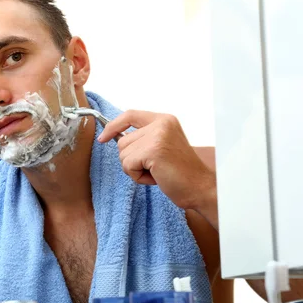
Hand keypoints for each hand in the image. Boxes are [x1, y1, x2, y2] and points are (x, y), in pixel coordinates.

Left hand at [98, 110, 215, 212]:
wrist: (199, 187)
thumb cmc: (180, 172)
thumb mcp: (162, 145)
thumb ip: (143, 138)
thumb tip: (114, 137)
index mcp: (164, 119)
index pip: (129, 115)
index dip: (113, 126)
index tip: (103, 137)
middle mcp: (161, 124)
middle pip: (122, 141)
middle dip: (132, 159)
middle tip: (154, 167)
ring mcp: (157, 136)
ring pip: (123, 154)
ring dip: (135, 169)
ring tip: (157, 172)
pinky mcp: (153, 151)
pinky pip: (128, 165)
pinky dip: (138, 176)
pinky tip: (156, 177)